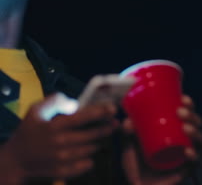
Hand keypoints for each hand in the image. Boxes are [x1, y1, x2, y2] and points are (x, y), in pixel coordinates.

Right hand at [1, 94, 117, 181]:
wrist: (16, 161)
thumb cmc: (28, 132)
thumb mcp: (35, 111)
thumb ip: (54, 101)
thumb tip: (74, 102)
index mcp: (54, 126)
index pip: (83, 117)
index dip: (100, 112)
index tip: (113, 108)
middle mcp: (61, 143)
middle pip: (92, 135)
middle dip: (106, 127)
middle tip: (116, 123)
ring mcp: (63, 159)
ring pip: (92, 149)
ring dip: (99, 141)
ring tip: (104, 135)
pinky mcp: (64, 171)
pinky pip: (87, 164)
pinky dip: (90, 157)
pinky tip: (89, 151)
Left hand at [122, 95, 201, 184]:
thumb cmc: (136, 162)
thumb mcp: (130, 143)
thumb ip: (128, 131)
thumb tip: (128, 121)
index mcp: (176, 130)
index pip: (187, 114)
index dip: (189, 105)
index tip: (183, 98)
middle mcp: (185, 141)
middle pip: (197, 124)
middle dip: (192, 116)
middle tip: (180, 112)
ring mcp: (187, 155)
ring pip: (199, 141)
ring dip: (195, 131)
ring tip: (185, 127)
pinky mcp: (186, 170)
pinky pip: (195, 162)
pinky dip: (193, 155)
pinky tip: (188, 151)